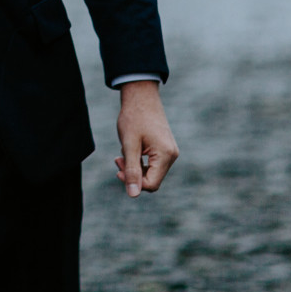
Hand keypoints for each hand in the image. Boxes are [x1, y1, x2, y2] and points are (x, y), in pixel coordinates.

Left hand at [113, 80, 177, 197]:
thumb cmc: (134, 117)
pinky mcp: (165, 148)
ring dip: (134, 166)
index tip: (118, 169)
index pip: (151, 184)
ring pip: (151, 172)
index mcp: (166, 155)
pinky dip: (139, 160)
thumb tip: (133, 195)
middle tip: (118, 159)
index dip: (133, 182)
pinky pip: (152, 163)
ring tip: (123, 152)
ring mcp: (170, 152)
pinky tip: (130, 149)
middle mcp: (172, 155)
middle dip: (133, 173)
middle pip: (152, 179)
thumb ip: (131, 170)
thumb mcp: (129, 145)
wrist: (141, 96)